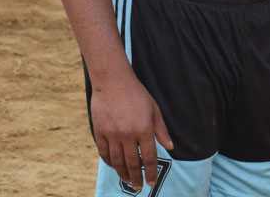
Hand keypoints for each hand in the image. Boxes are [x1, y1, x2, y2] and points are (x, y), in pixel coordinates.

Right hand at [89, 71, 172, 191]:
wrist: (113, 82)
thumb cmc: (137, 95)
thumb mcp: (154, 110)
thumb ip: (161, 130)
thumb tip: (170, 147)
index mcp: (144, 129)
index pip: (150, 157)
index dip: (151, 171)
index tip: (152, 182)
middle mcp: (127, 134)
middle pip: (132, 163)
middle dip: (137, 177)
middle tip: (139, 187)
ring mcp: (112, 134)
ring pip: (117, 161)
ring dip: (123, 173)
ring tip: (128, 181)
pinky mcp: (99, 132)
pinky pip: (104, 153)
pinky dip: (110, 163)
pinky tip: (115, 167)